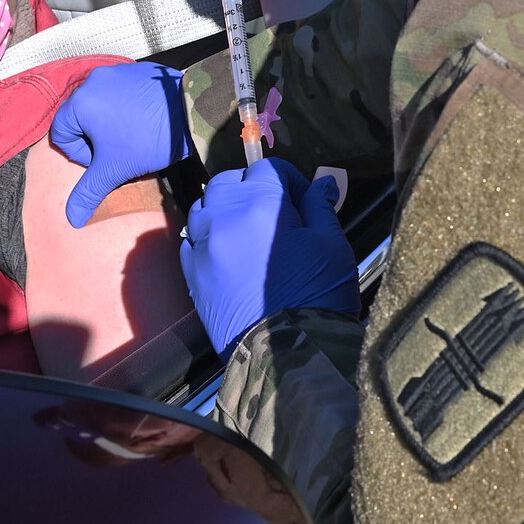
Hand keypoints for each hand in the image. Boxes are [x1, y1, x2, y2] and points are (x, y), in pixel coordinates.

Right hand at [51, 62, 192, 227]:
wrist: (192, 113)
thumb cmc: (149, 139)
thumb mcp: (115, 169)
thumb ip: (88, 192)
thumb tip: (72, 219)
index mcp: (81, 101)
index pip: (60, 133)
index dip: (79, 154)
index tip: (102, 160)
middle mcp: (94, 80)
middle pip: (78, 117)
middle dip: (93, 139)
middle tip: (115, 152)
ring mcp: (116, 72)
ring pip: (99, 104)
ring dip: (107, 124)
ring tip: (130, 138)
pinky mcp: (136, 70)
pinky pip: (119, 91)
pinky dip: (124, 108)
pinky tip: (143, 123)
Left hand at [180, 157, 358, 357]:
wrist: (288, 355)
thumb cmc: (317, 295)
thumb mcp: (331, 244)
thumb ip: (320, 208)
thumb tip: (321, 184)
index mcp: (261, 203)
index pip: (267, 168)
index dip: (289, 180)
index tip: (303, 199)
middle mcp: (224, 217)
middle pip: (228, 182)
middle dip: (251, 188)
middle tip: (275, 212)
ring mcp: (203, 246)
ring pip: (204, 207)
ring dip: (224, 209)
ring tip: (249, 230)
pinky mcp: (191, 274)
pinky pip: (192, 240)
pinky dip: (208, 238)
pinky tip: (230, 253)